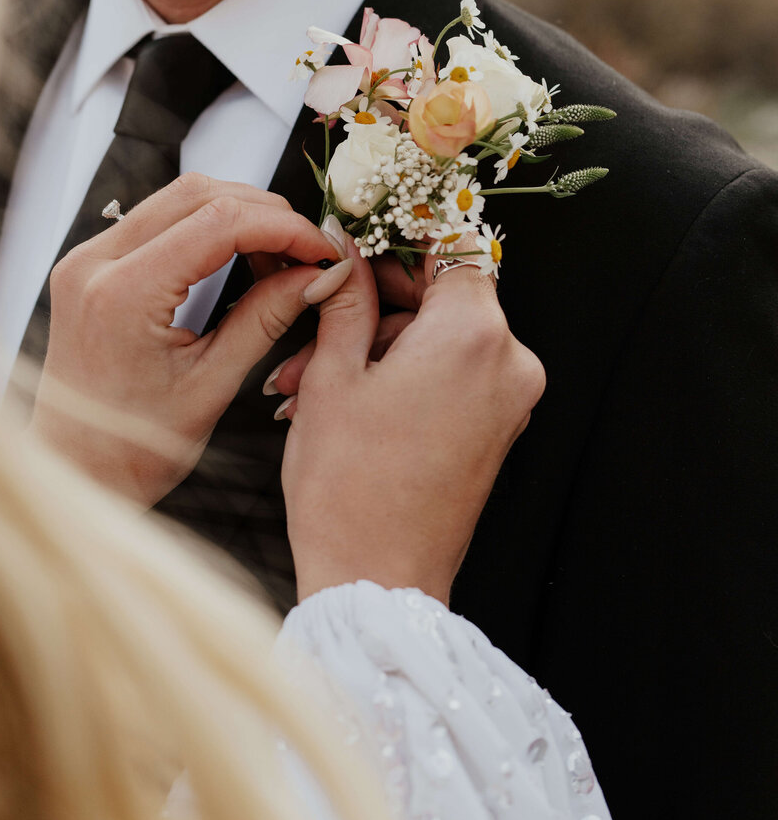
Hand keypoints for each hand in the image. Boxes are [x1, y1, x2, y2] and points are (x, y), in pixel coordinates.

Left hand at [35, 173, 349, 505]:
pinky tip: (240, 259)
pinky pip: (158, 219)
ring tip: (279, 259)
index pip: (220, 223)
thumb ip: (266, 319)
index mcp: (122, 295)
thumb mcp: (212, 386)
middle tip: (308, 252)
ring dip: (238, 214)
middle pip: (198, 194)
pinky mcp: (91, 264)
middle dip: (265, 213)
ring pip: (178, 198)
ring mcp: (86, 258)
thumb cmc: (134, 449)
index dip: (283, 228)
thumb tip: (319, 275)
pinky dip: (207, 227)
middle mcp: (94, 264)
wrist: (74, 469)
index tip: (323, 250)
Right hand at [280, 252, 543, 604]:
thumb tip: (346, 254)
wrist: (377, 581)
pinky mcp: (498, 429)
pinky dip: (402, 376)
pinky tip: (343, 397)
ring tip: (310, 379)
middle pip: (443, 295)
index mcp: (473, 336)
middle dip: (374, 304)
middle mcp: (508, 363)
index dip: (399, 240)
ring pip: (439, 338)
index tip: (361, 238)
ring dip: (376, 347)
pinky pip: (451, 375)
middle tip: (317, 318)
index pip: (450, 246)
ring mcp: (509, 400)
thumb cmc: (352, 490)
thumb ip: (346, 300)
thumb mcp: (333, 375)